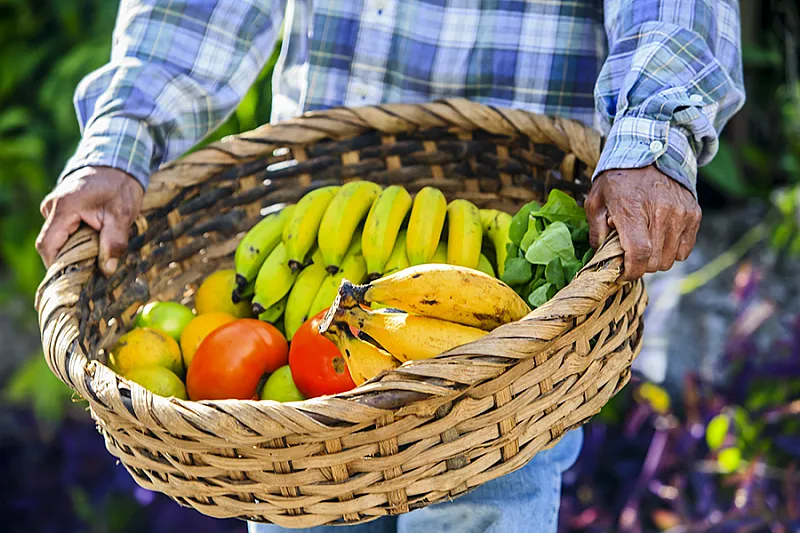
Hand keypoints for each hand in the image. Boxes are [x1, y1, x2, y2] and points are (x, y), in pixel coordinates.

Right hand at [36, 166, 143, 275]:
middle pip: (52, 244)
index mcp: (64, 208)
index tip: (74, 279)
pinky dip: (77, 241)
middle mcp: (52, 207)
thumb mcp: (122, 214)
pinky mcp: (61, 210)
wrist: (118, 162)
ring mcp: (54, 208)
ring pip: (58, 239)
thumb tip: (108, 270)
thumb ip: (114, 242)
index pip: (48, 245)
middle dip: (70, 260)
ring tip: (97, 255)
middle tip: (93, 270)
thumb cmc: (120, 185)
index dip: (57, 266)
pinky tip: (94, 244)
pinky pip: (63, 231)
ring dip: (75, 250)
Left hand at [585, 165, 700, 280]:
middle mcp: (661, 211)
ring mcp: (681, 213)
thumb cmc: (618, 180)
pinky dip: (672, 250)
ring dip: (655, 258)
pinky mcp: (694, 214)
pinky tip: (659, 237)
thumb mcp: (596, 201)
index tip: (622, 273)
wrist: (649, 152)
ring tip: (644, 242)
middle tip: (630, 251)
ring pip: (670, 259)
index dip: (630, 271)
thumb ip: (596, 230)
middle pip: (654, 262)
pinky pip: (684, 250)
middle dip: (640, 264)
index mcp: (633, 209)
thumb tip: (601, 257)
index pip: (639, 253)